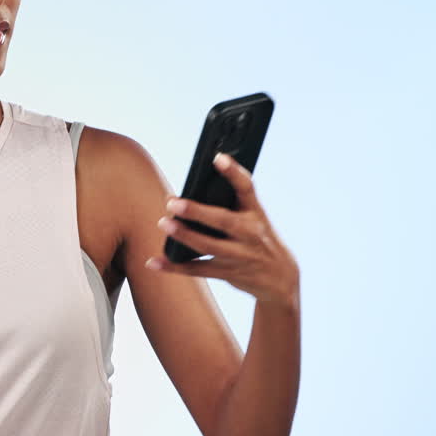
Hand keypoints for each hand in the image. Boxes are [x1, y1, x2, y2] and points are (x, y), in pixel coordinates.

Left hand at [147, 152, 299, 308]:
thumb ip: (231, 204)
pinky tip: (154, 261)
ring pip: (208, 246)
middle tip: (172, 202)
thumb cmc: (258, 238)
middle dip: (196, 211)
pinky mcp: (227, 273)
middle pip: (222, 220)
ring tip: (164, 223)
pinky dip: (174, 267)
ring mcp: (239, 255)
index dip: (233, 172)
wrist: (280, 278)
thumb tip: (189, 190)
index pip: (247, 188)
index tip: (217, 157)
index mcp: (256, 213)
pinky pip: (197, 270)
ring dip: (184, 235)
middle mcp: (250, 233)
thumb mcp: (255, 218)